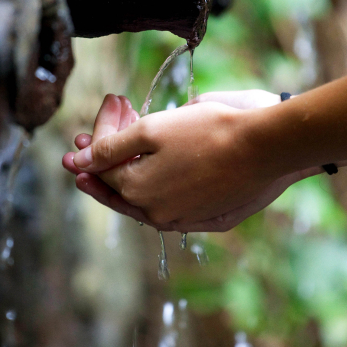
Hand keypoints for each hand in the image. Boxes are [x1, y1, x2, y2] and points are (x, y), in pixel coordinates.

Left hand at [63, 92, 324, 231]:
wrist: (268, 147)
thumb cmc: (210, 131)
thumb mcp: (152, 130)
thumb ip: (111, 148)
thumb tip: (79, 161)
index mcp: (138, 192)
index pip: (102, 170)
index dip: (91, 145)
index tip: (84, 128)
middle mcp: (157, 214)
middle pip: (118, 187)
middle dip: (101, 160)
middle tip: (86, 140)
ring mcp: (185, 218)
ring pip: (144, 197)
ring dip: (127, 171)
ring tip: (117, 147)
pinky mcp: (210, 217)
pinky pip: (171, 204)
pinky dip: (156, 185)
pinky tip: (152, 172)